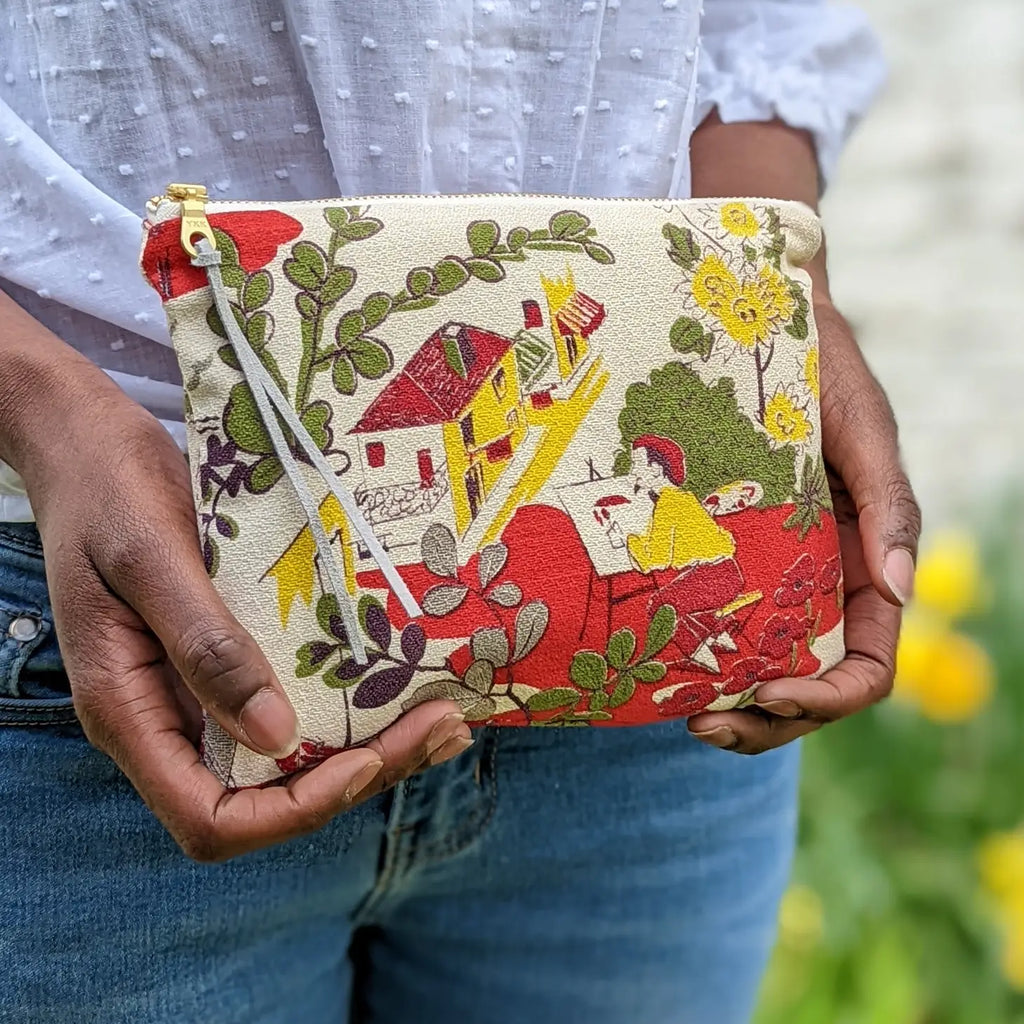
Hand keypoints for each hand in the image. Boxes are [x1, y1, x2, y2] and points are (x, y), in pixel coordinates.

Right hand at [0, 320, 470, 860]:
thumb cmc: (106, 494)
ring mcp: (200, 690)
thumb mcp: (150, 561)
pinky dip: (351, 705)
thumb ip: (204, 647)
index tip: (365, 762)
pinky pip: (294, 702)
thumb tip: (275, 736)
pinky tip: (402, 682)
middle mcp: (169, 718)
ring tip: (446, 716)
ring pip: (289, 757)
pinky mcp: (229, 657)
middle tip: (442, 728)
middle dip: (358, 776)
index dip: (293, 809)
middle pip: (267, 795)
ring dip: (370, 747)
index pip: (212, 818)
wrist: (90, 447)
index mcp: (131, 713)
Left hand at [688, 301, 921, 753]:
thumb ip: (890, 507)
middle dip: (768, 720)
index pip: (866, 664)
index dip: (829, 698)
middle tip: (703, 725)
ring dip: (733, 706)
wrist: (760, 326)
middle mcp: (820, 583)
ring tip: (683, 713)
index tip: (774, 696)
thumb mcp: (864, 433)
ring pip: (763, 669)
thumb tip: (900, 589)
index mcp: (865, 565)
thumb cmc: (824, 374)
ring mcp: (774, 577)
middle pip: (809, 685)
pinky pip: (723, 627)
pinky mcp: (728, 558)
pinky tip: (665, 670)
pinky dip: (704, 662)